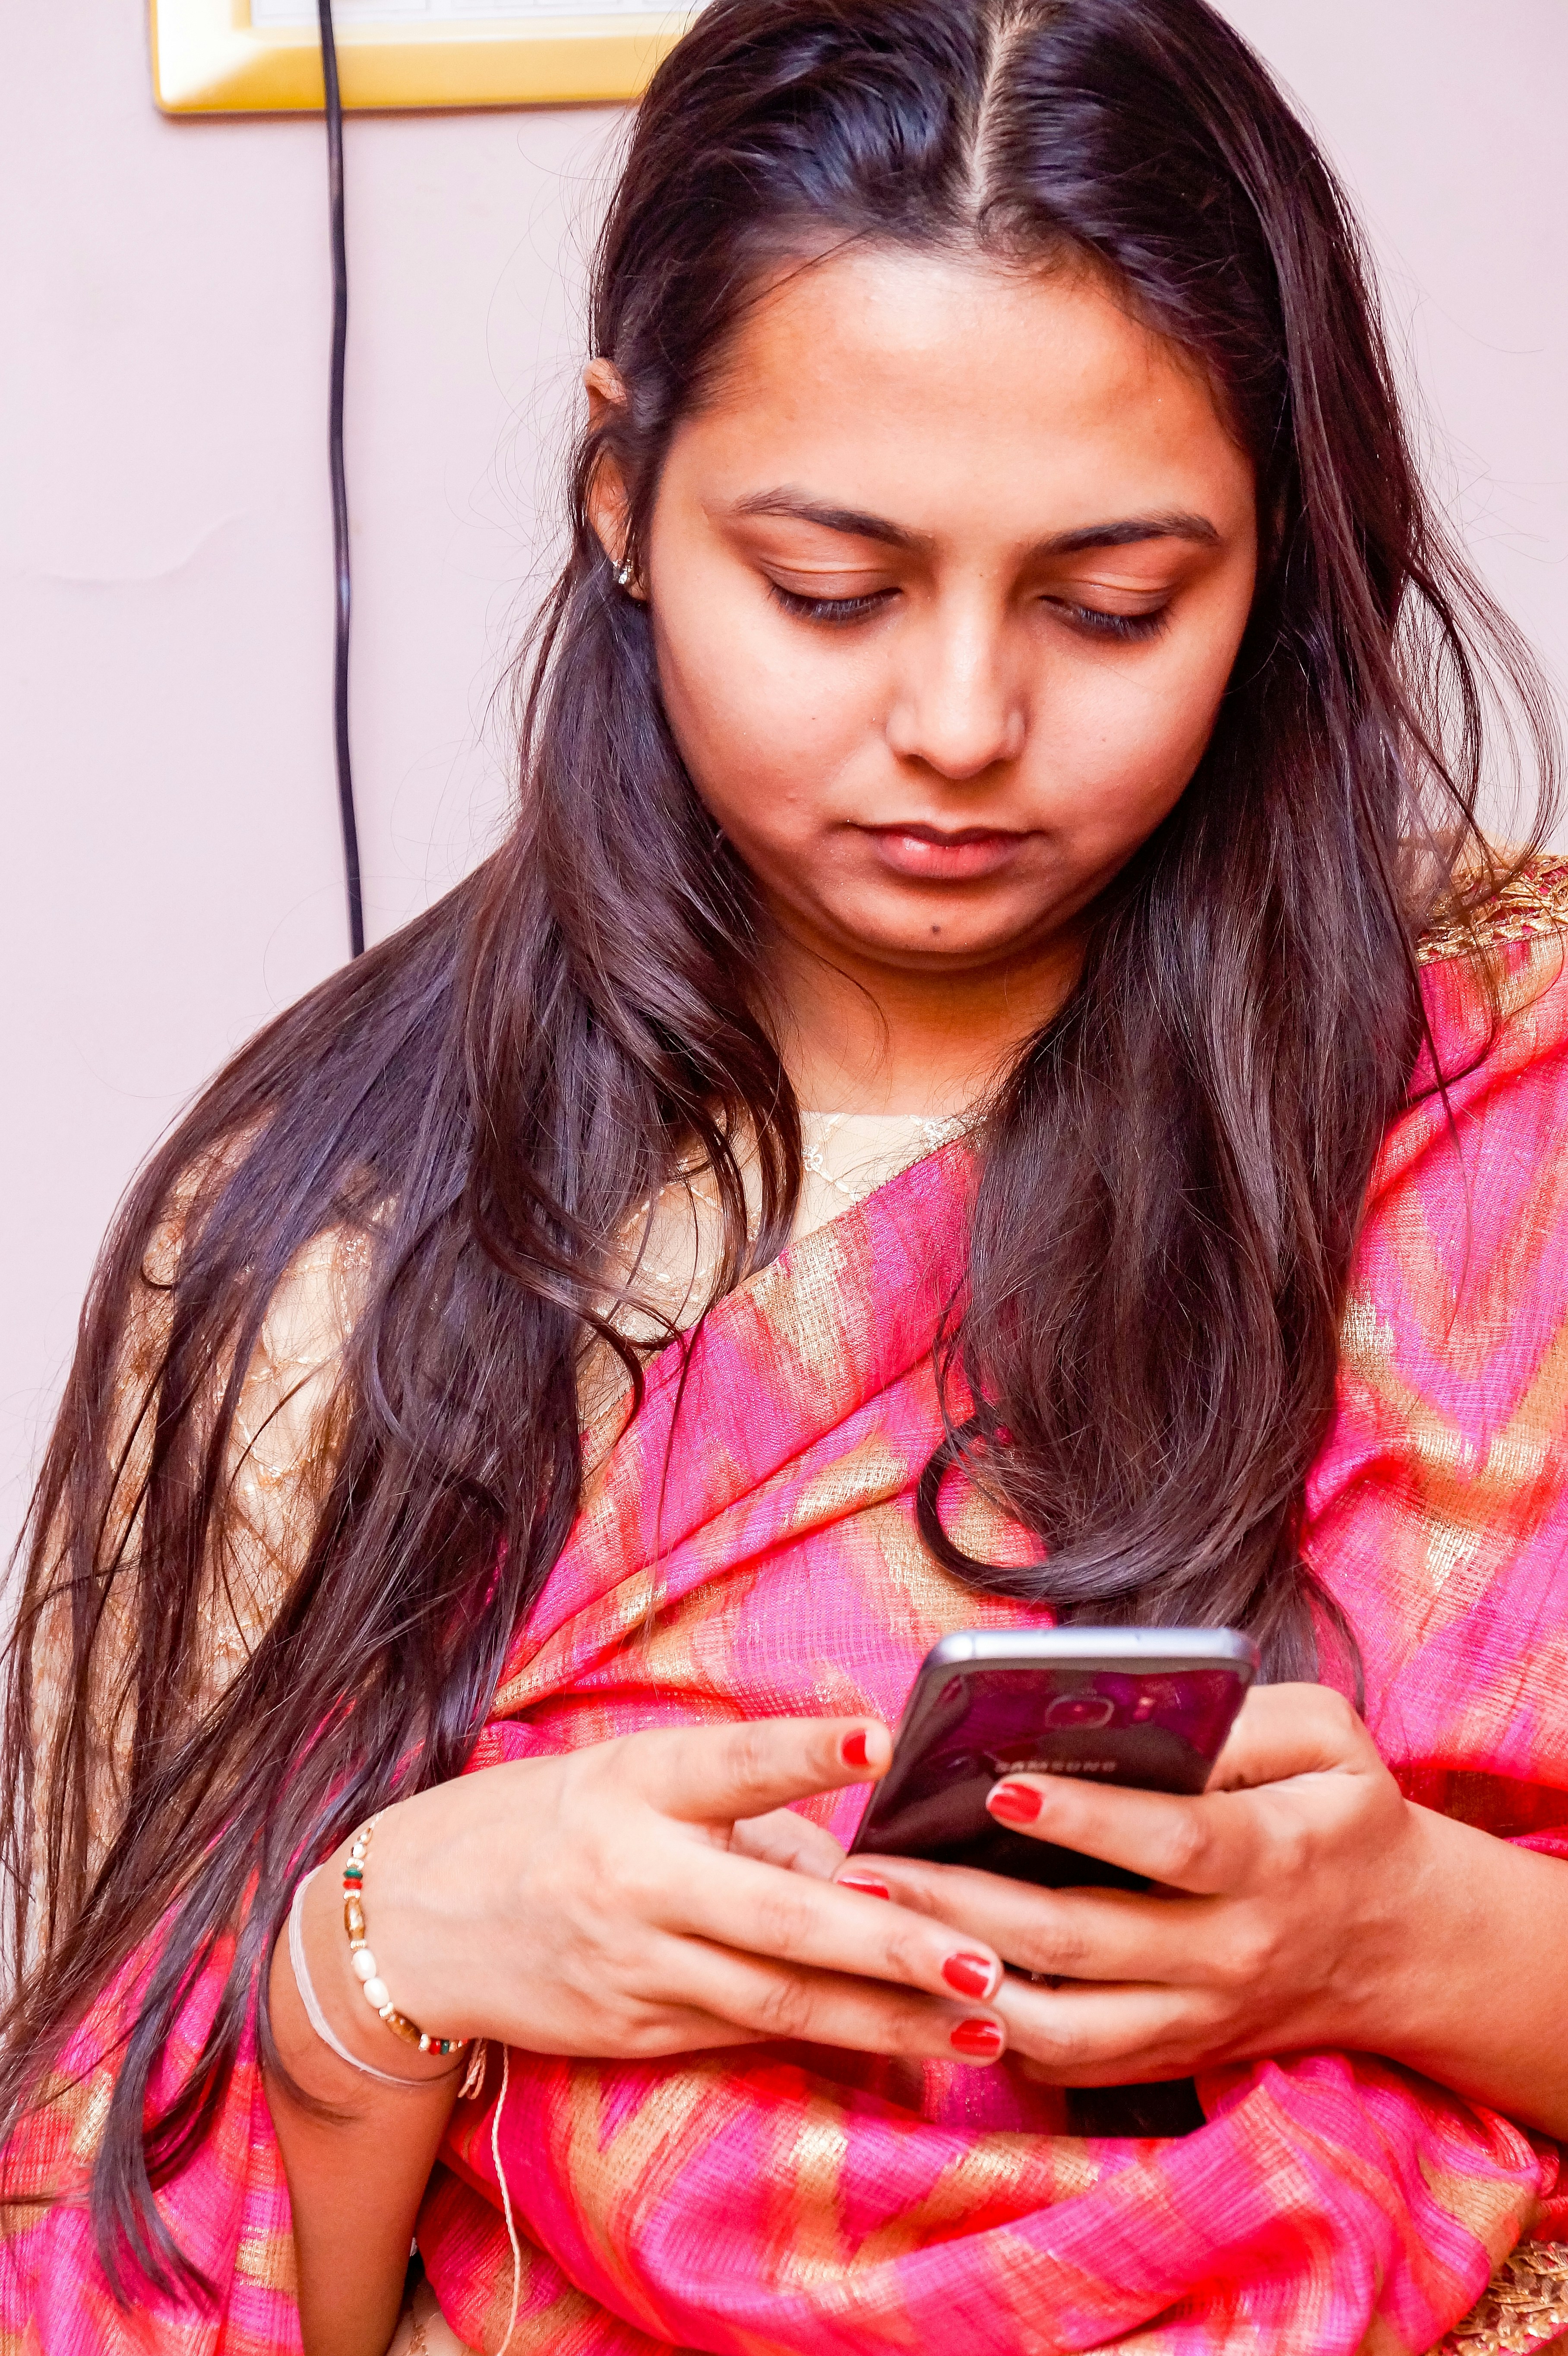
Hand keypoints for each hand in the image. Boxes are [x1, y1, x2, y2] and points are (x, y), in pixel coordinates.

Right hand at [302, 1718, 1010, 2076]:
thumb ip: (737, 1818)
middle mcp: (635, 1877)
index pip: (729, 1762)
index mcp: (630, 1785)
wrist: (399, 1925)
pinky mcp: (631, 2029)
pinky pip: (745, 2028)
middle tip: (983, 1953)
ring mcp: (635, 1965)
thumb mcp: (622, 1782)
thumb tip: (856, 1866)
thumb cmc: (530, 1827)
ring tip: (981, 2012)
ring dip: (887, 2012)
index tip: (875, 1735)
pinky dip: (826, 2034)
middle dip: (890, 1941)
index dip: (803, 1749)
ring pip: (780, 1996)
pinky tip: (901, 2039)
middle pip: (779, 1914)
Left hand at [841, 1684, 1479, 2089]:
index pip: (1169, 1842)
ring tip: (876, 1929)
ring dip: (957, 1982)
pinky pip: (1068, 2064)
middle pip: (1081, 1938)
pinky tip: (923, 1983)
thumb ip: (1242, 1717)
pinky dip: (991, 2033)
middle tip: (871, 1864)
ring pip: (1061, 2027)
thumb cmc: (1343, 1814)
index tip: (1000, 1784)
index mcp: (1271, 1858)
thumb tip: (1141, 1707)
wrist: (1400, 1943)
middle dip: (964, 1900)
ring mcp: (1195, 2018)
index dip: (1085, 1818)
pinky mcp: (1169, 2056)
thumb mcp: (1325, 1737)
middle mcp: (1229, 1951)